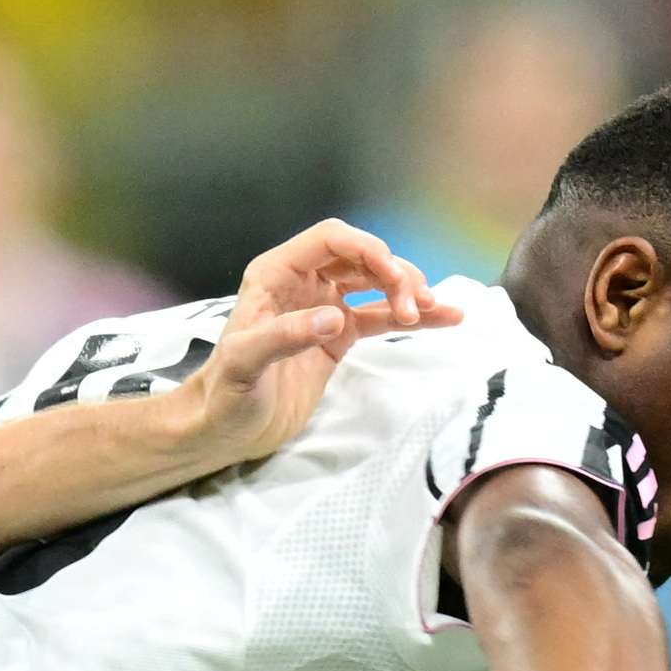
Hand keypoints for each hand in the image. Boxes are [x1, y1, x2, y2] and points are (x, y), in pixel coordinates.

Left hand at [174, 220, 463, 469]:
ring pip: (376, 284)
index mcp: (276, 274)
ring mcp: (324, 308)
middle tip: (414, 307)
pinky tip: (444, 318)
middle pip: (361, 258)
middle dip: (394, 274)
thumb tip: (333, 318)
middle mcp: (303, 283)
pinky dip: (410, 318)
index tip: (394, 277)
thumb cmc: (225, 394)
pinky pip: (379, 317)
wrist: (225, 430)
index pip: (331, 240)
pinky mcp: (338, 336)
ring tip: (435, 311)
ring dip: (408, 292)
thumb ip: (284, 337)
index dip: (367, 249)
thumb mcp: (245, 364)